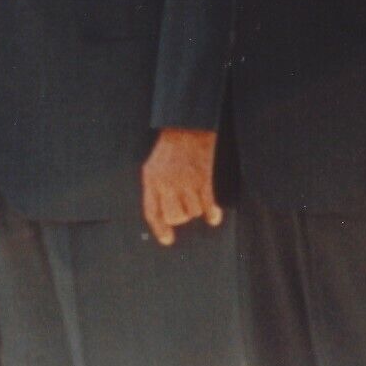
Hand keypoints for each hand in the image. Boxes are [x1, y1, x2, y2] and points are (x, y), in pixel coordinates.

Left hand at [140, 127, 222, 245]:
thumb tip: (161, 214)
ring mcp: (185, 181)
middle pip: (174, 216)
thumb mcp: (153, 165)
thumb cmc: (170, 146)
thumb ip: (155, 187)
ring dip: (197, 209)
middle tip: (184, 211)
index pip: (152, 212)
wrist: (188, 126)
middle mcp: (166, 182)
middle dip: (180, 218)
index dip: (159, 229)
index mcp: (151, 179)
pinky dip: (212, 214)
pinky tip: (214, 216)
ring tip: (197, 199)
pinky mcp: (203, 178)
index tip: (167, 240)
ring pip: (193, 211)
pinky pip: (208, 205)